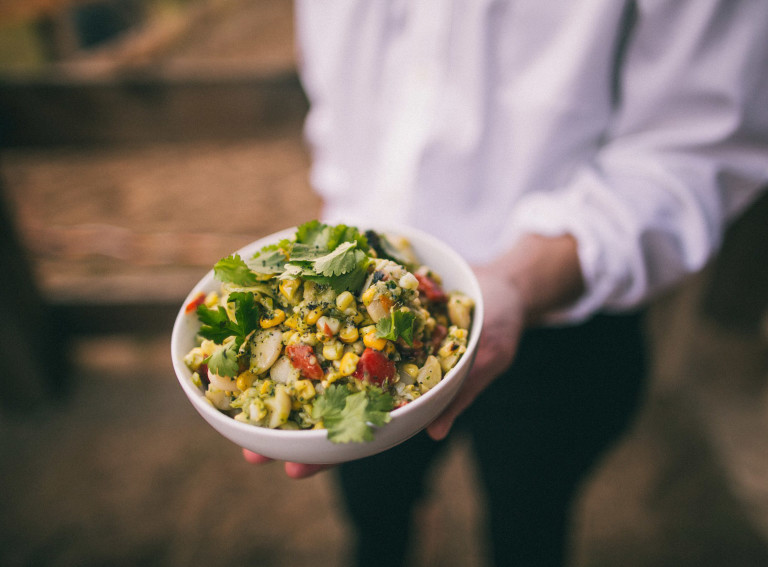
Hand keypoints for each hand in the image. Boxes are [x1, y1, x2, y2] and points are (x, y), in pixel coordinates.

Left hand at [243, 271, 524, 472]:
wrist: (498, 280)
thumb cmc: (498, 320)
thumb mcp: (488, 354)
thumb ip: (462, 391)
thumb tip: (435, 432)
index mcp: (406, 395)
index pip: (363, 429)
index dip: (329, 451)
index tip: (295, 468)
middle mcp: (382, 374)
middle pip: (330, 405)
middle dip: (291, 429)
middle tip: (250, 453)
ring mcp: (372, 343)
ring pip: (323, 368)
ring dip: (285, 383)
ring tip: (240, 402)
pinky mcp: (368, 307)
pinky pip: (332, 316)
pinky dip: (302, 321)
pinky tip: (270, 323)